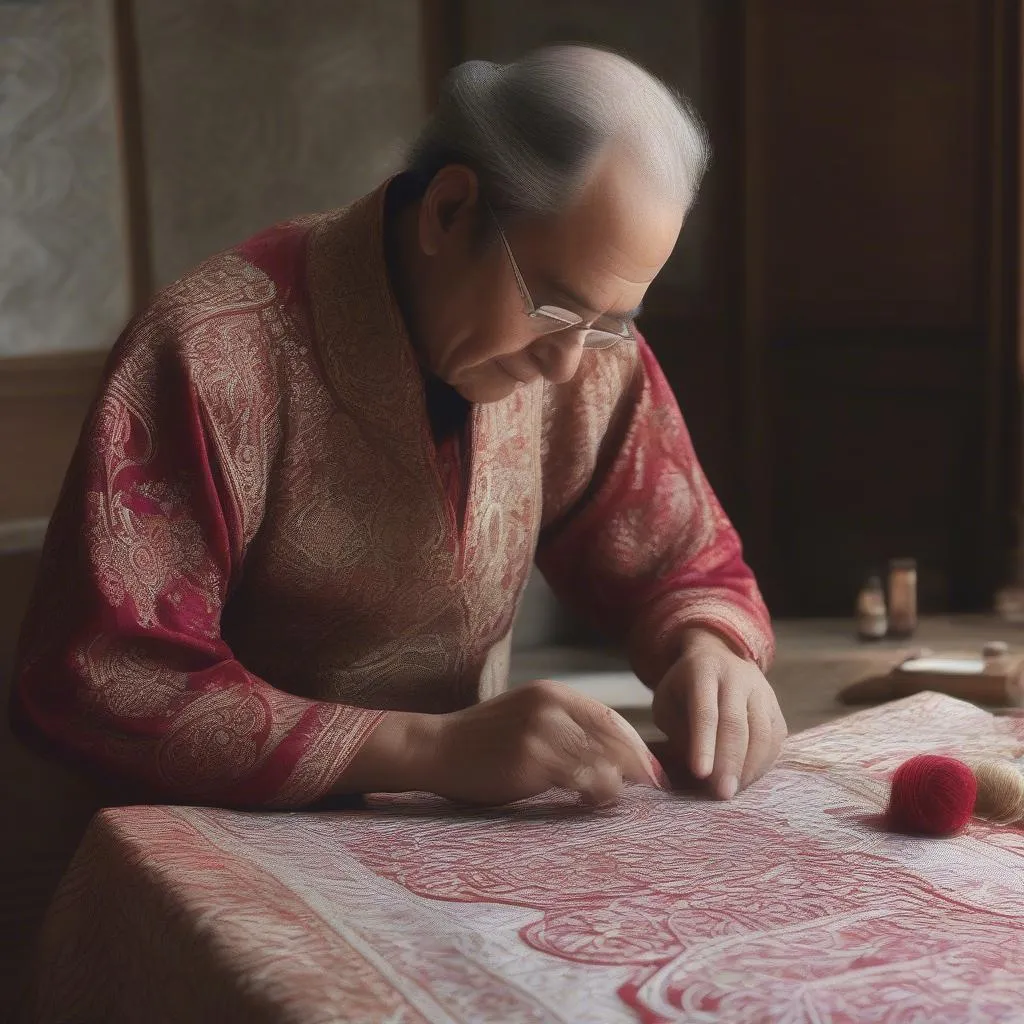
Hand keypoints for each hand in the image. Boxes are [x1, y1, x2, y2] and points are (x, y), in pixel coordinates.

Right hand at [423, 680, 665, 806]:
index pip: (610, 719)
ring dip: (615, 785)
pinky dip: (593, 794)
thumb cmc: (484, 742)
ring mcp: (541, 730)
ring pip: (601, 760)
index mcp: (553, 693)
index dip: (636, 746)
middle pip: (613, 737)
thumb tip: (613, 757)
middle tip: (655, 790)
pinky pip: (579, 779)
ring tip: (610, 801)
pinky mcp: (531, 757)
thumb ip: (566, 728)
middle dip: (638, 766)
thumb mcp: (528, 718)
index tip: (654, 771)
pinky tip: (588, 802)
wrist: (437, 748)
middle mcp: (551, 705)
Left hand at [651, 630, 786, 798]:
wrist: (719, 656)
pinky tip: (747, 780)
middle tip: (722, 793)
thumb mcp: (668, 701)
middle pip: (736, 725)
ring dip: (748, 768)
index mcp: (704, 672)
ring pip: (762, 733)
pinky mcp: (776, 707)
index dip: (703, 744)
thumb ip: (678, 731)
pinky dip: (763, 764)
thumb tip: (699, 770)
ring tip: (733, 790)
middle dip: (729, 762)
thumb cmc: (685, 687)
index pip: (705, 712)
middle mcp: (737, 678)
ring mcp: (762, 691)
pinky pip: (775, 739)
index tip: (700, 774)